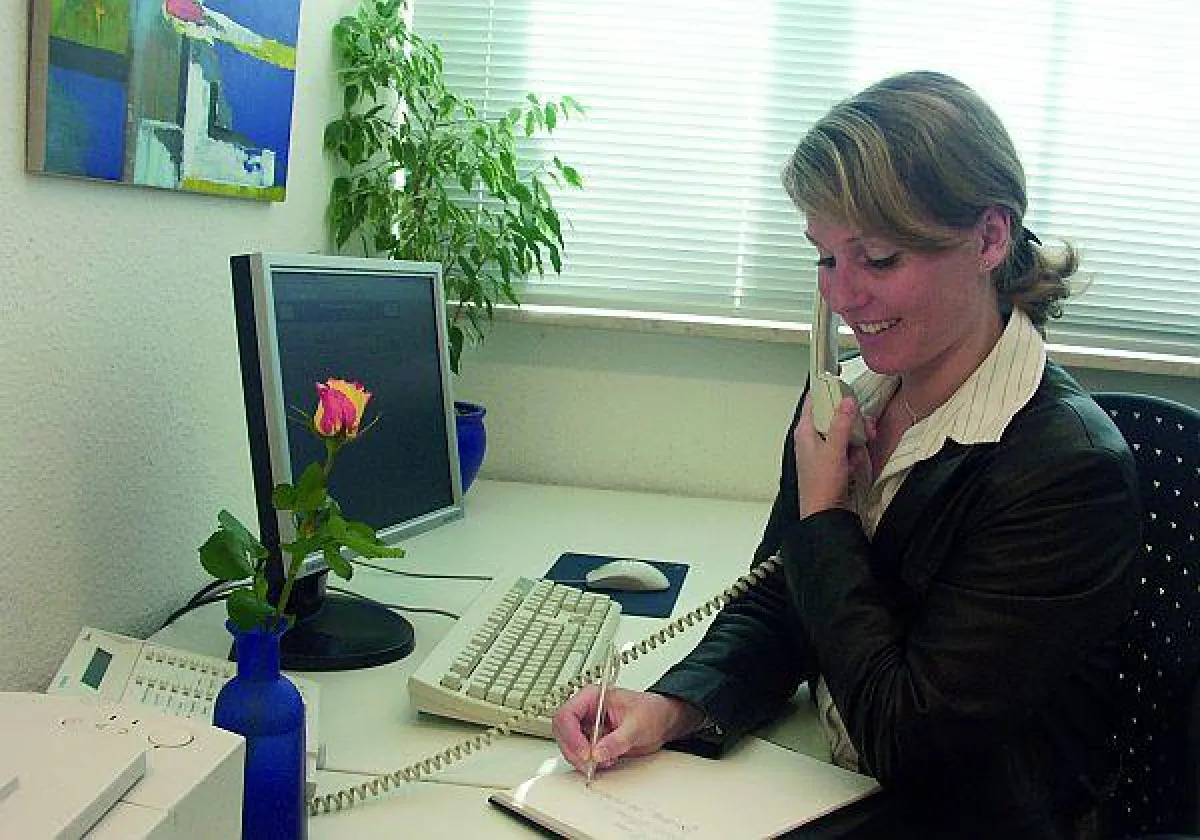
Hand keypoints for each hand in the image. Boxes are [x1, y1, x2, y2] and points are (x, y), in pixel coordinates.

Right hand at [551, 687, 704, 776]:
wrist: (662, 721)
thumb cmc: (652, 711)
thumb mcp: (637, 725)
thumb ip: (618, 740)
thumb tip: (599, 753)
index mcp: (592, 697)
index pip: (567, 714)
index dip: (572, 736)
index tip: (586, 752)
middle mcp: (586, 711)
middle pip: (562, 732)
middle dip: (574, 751)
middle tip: (590, 764)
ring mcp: (587, 726)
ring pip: (568, 745)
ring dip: (581, 759)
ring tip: (603, 762)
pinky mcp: (592, 741)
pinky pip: (580, 754)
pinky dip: (589, 763)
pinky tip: (605, 762)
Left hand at [795, 394, 873, 517]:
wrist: (825, 514)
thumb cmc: (822, 484)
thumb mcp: (834, 450)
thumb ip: (841, 424)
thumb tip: (847, 400)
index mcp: (805, 431)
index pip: (813, 402)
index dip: (827, 392)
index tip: (843, 386)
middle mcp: (811, 439)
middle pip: (833, 417)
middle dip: (852, 421)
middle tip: (866, 427)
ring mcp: (822, 451)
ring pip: (843, 433)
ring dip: (855, 440)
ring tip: (860, 450)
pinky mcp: (832, 463)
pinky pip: (846, 449)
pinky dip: (853, 454)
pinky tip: (854, 464)